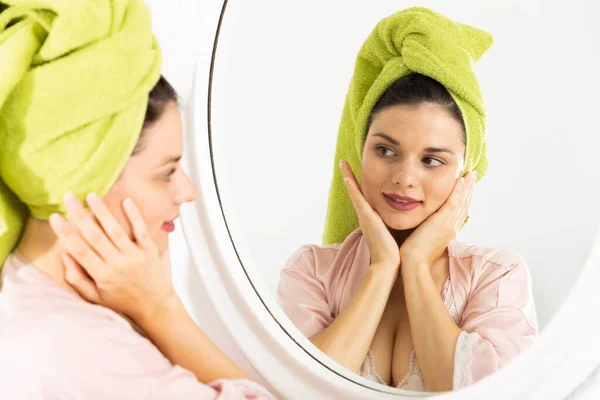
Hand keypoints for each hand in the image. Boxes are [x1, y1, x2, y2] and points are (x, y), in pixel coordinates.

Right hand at [49, 193, 175, 323]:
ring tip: (92, 196)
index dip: (66, 233)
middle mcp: (117, 264)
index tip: (56, 217)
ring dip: (103, 212)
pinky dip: (135, 216)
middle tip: (69, 197)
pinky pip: (141, 231)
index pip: (80, 250)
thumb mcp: (95, 296)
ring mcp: (134, 256)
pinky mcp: (149, 250)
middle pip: (95, 236)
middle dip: (80, 215)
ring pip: (116, 231)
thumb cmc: (122, 300)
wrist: (154, 305)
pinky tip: (127, 201)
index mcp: (102, 275)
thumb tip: (65, 256)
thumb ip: (78, 278)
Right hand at [339, 159, 399, 268]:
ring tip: (342, 163)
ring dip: (347, 177)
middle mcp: (366, 216)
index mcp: (372, 218)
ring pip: (355, 192)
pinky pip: (358, 200)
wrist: (390, 265)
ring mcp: (365, 216)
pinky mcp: (368, 218)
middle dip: (349, 177)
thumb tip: (405, 217)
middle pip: (356, 192)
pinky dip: (352, 188)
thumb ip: (395, 224)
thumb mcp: (394, 233)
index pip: (365, 198)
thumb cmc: (394, 252)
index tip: (354, 173)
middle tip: (343, 163)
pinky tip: (347, 177)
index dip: (359, 185)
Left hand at [399, 171, 476, 267]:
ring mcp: (449, 224)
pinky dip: (458, 191)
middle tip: (472, 176)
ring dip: (467, 186)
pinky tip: (461, 180)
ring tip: (470, 174)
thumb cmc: (414, 254)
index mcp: (448, 231)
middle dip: (469, 190)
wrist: (413, 263)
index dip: (464, 199)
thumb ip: (426, 229)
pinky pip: (454, 202)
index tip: (466, 187)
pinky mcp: (442, 221)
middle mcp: (452, 227)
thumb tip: (422, 223)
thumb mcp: (424, 239)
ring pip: (462, 202)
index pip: (459, 212)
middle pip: (464, 205)